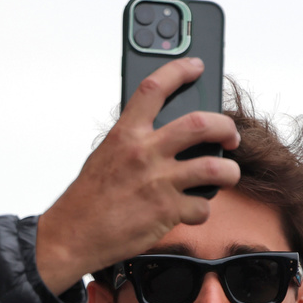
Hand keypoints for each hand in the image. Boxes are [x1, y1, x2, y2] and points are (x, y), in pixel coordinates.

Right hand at [35, 57, 240, 294]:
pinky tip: (192, 210)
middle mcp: (144, 153)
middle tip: (230, 135)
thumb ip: (133, 140)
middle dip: (225, 127)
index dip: (180, 70)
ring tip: (228, 175)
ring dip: (229, 172)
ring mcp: (158, 182)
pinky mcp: (166, 212)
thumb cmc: (87, 198)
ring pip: (215, 168)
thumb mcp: (105, 155)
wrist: (72, 235)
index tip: (196, 67)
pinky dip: (202, 209)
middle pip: (201, 124)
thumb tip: (163, 134)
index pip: (154, 88)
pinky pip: (202, 206)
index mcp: (126, 134)